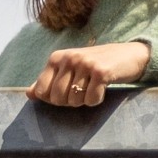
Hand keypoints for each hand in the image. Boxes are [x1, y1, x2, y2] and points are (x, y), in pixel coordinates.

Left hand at [25, 41, 149, 107]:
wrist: (129, 55)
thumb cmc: (95, 64)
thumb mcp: (69, 69)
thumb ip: (48, 80)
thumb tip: (28, 94)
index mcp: (56, 57)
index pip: (42, 91)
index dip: (54, 100)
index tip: (67, 93)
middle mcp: (68, 58)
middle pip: (57, 99)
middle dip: (70, 102)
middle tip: (83, 90)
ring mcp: (84, 64)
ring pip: (74, 101)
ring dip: (85, 100)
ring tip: (93, 87)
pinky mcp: (100, 72)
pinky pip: (91, 100)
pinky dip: (97, 100)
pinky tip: (103, 88)